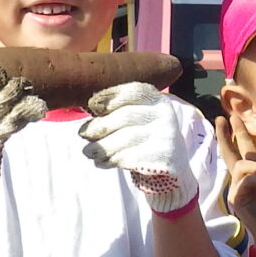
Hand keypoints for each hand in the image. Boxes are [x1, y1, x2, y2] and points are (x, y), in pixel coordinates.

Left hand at [80, 82, 195, 213]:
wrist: (172, 165)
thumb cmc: (144, 137)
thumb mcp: (136, 119)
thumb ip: (117, 112)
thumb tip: (90, 108)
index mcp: (157, 100)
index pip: (133, 91)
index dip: (110, 96)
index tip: (93, 106)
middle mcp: (165, 115)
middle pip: (126, 116)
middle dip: (100, 126)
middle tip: (83, 134)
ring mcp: (166, 136)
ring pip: (126, 138)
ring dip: (102, 147)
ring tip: (88, 152)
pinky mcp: (164, 157)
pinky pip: (132, 157)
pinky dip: (111, 160)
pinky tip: (102, 162)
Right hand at [215, 116, 255, 254]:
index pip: (244, 150)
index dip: (238, 133)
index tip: (231, 117)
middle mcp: (244, 179)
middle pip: (230, 152)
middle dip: (227, 134)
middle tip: (222, 117)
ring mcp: (238, 188)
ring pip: (242, 165)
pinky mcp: (237, 199)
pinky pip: (246, 180)